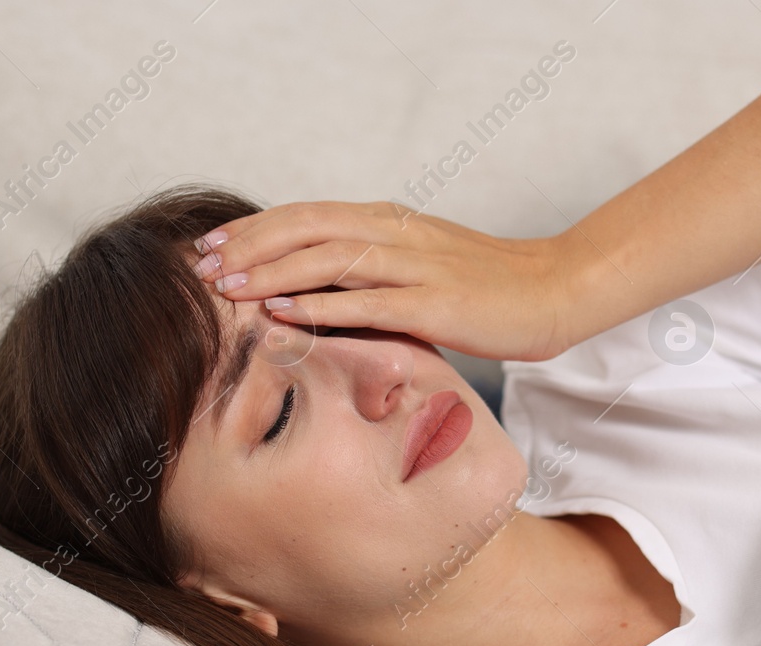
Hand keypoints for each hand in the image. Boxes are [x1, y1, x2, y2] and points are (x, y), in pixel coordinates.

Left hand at [192, 201, 581, 362]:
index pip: (308, 215)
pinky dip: (321, 306)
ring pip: (329, 258)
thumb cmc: (489, 289)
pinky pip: (368, 301)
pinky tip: (284, 314)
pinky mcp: (436, 303)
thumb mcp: (422, 269)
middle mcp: (397, 235)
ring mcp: (417, 267)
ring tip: (228, 289)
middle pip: (307, 228)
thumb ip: (374, 273)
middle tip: (203, 267)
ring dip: (273, 273)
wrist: (557, 291)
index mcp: (391, 223)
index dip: (257, 230)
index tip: (213, 249)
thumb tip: (318, 293)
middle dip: (250, 247)